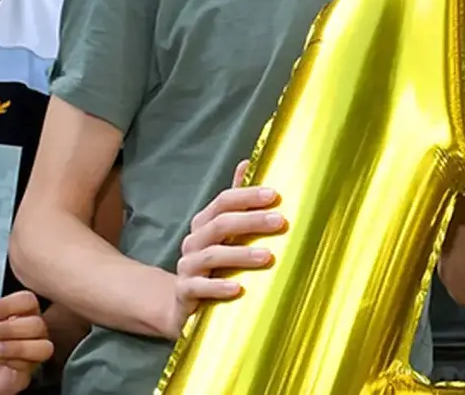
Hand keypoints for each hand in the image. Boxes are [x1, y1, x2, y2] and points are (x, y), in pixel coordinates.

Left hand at [0, 290, 51, 394]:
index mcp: (20, 312)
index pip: (25, 301)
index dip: (5, 306)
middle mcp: (32, 328)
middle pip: (36, 323)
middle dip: (6, 329)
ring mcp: (35, 349)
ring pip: (40, 344)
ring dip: (11, 346)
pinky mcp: (30, 368)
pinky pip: (31, 363)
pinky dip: (12, 361)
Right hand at [168, 159, 285, 337]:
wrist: (185, 302)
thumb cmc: (215, 261)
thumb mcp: (225, 231)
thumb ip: (237, 201)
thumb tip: (248, 162)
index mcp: (205, 223)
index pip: (223, 201)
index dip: (248, 196)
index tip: (275, 195)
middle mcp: (193, 241)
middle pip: (220, 224)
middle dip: (251, 221)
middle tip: (280, 221)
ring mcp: (187, 266)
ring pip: (212, 255)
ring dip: (241, 254)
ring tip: (267, 256)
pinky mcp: (185, 292)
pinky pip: (198, 287)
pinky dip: (218, 287)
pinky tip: (238, 288)